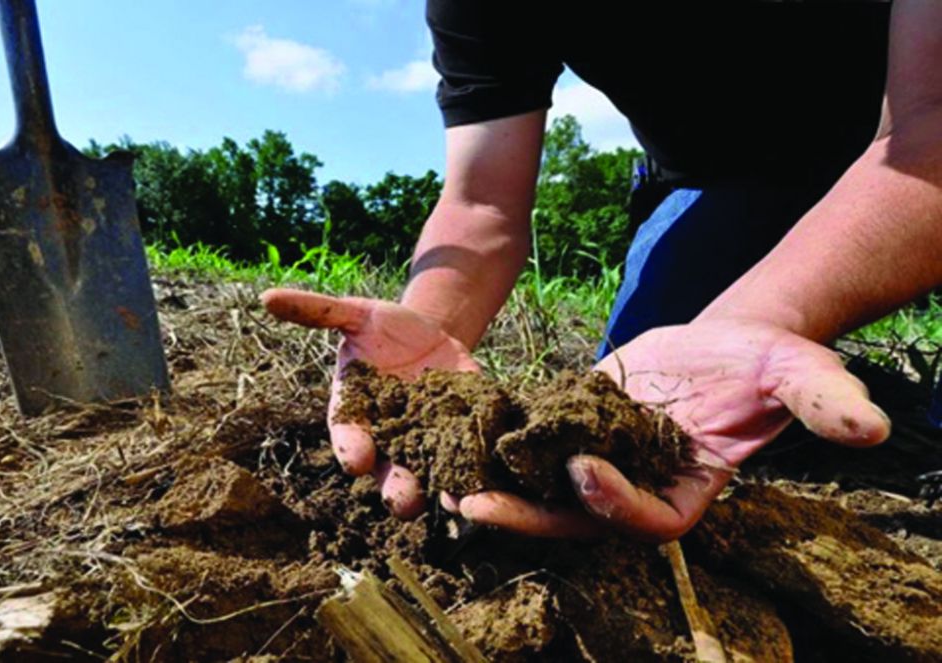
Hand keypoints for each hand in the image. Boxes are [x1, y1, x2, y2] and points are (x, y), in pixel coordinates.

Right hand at [261, 288, 479, 517]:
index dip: (351, 448)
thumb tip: (266, 297)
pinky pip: (467, 461)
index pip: (349, 438)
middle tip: (402, 502)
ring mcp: (426, 442)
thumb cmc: (382, 327)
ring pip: (430, 477)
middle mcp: (389, 438)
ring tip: (453, 502)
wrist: (430, 332)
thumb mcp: (355, 314)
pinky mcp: (461, 436)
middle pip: (389, 473)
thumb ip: (317, 312)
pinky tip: (488, 479)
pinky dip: (477, 472)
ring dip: (440, 492)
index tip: (356, 458)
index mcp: (357, 415)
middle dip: (396, 489)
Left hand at [455, 318, 890, 540]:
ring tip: (445, 480)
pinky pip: (529, 447)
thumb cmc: (762, 360)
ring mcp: (600, 463)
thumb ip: (822, 398)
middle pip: (578, 518)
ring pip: (542, 490)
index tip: (582, 471)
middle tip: (476, 502)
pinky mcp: (570, 432)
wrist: (723, 339)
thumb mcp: (796, 371)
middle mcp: (636, 488)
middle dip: (529, 514)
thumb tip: (868, 426)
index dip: (615, 503)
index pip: (648, 519)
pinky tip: (452, 434)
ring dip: (498, 487)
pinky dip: (495, 446)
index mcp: (686, 491)